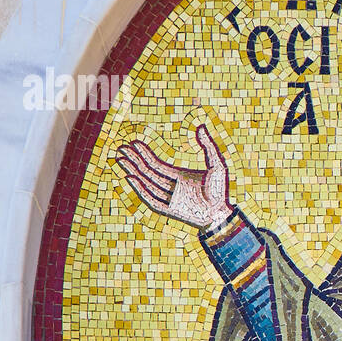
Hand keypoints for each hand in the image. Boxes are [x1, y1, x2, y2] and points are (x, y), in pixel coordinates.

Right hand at [116, 125, 232, 231]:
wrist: (221, 214)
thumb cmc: (220, 191)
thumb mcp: (217, 164)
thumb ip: (209, 146)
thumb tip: (200, 126)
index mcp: (179, 176)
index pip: (157, 164)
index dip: (145, 154)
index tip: (134, 143)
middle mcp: (171, 186)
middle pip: (148, 171)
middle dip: (134, 160)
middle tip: (120, 148)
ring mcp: (169, 198)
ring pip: (147, 183)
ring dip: (133, 171)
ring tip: (120, 160)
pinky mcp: (169, 210)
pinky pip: (151, 198)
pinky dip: (140, 189)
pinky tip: (130, 178)